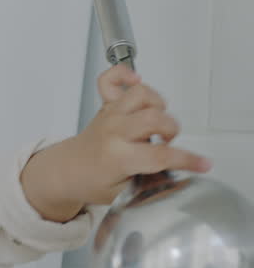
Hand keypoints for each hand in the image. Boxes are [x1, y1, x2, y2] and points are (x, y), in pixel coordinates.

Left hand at [21, 65, 210, 220]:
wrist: (65, 170)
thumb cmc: (91, 181)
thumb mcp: (124, 193)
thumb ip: (150, 181)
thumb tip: (176, 173)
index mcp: (117, 157)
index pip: (160, 155)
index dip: (187, 160)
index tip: (202, 164)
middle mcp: (113, 131)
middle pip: (155, 118)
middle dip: (171, 131)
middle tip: (165, 143)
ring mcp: (109, 115)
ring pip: (142, 94)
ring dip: (157, 106)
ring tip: (154, 122)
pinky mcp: (105, 106)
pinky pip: (110, 79)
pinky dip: (124, 74)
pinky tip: (135, 82)